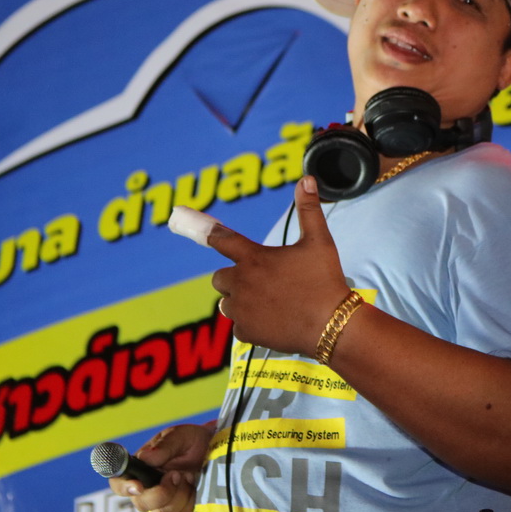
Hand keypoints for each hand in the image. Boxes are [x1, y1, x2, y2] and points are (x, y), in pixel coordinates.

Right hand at [108, 424, 211, 511]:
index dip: (124, 488)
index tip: (139, 486)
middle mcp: (147, 488)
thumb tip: (144, 458)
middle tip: (177, 474)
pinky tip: (194, 488)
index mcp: (139, 468)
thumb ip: (163, 446)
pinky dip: (189, 504)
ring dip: (179, 496)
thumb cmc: (191, 441)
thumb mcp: (179, 436)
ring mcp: (162, 502)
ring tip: (188, 477)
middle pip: (141, 504)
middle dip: (161, 492)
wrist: (214, 449)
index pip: (119, 484)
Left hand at [209, 176, 350, 356]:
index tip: (177, 216)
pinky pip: (238, 326)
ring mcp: (241, 309)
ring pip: (227, 303)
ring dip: (241, 301)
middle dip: (235, 277)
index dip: (202, 228)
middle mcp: (242, 282)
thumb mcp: (320, 242)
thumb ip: (309, 210)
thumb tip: (306, 179)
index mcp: (255, 258)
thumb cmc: (326, 281)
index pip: (221, 239)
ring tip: (270, 302)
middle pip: (220, 277)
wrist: (332, 326)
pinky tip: (273, 321)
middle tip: (263, 281)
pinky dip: (251, 324)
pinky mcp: (246, 332)